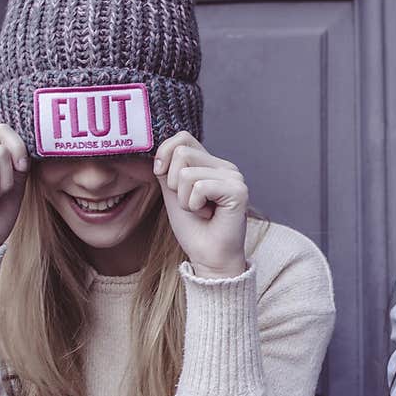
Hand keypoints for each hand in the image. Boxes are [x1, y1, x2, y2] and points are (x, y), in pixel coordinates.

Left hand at [153, 132, 247, 278]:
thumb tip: (156, 151)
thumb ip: (167, 170)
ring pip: (187, 172)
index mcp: (212, 164)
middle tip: (190, 204)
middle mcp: (226, 167)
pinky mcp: (238, 191)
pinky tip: (208, 216)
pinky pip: (199, 187)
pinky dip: (195, 206)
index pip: (183, 137)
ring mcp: (234, 177)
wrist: (209, 258)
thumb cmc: (194, 229)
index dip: (164, 153)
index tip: (161, 175)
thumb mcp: (173, 194)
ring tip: (200, 211)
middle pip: (181, 152)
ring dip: (184, 199)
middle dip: (174, 184)